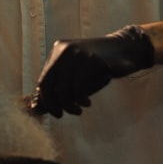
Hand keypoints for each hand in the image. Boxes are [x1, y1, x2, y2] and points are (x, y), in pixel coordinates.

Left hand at [29, 25, 154, 117]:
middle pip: (49, 86)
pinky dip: (81, 100)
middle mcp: (66, 50)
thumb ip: (58, 88)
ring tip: (79, 109)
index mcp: (59, 50)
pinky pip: (79, 88)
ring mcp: (80, 54)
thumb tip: (36, 109)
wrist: (127, 49)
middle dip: (54, 105)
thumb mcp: (77, 76)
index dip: (46, 100)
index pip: (43, 80)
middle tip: (62, 114)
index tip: (55, 110)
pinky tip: (87, 102)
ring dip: (70, 106)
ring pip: (63, 89)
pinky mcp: (94, 61)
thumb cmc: (99, 66)